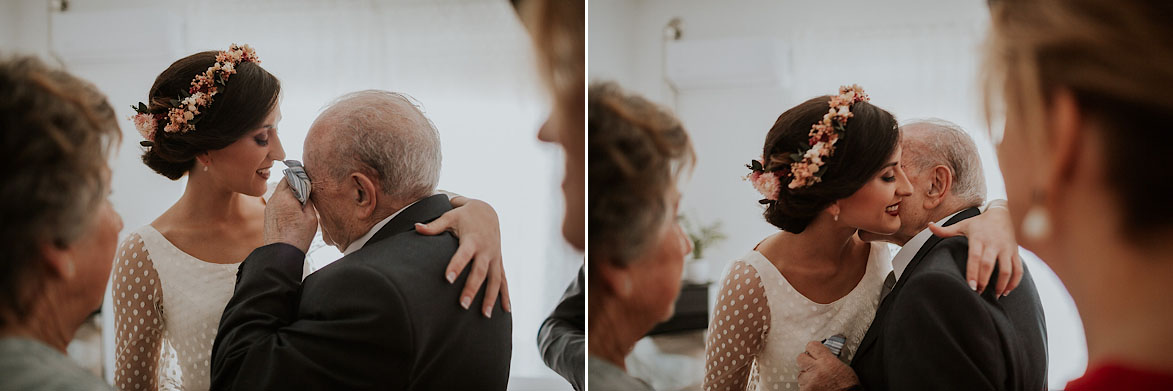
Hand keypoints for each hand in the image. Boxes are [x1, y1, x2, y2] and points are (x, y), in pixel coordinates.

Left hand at [263, 179, 318, 253]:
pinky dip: (286, 199)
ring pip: (281, 191)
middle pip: (285, 181)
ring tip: (302, 198)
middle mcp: (275, 198)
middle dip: (296, 181)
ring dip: (290, 191)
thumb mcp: (311, 217)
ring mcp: (270, 206)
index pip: (293, 176)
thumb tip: (308, 189)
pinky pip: (278, 200)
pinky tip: (294, 208)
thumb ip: (309, 199)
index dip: (302, 175)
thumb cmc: (298, 237)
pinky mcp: (268, 213)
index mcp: (286, 197)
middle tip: (308, 186)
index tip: (311, 178)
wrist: (280, 254)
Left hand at [415, 197, 510, 316]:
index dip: (456, 265)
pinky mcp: (499, 262)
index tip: (448, 279)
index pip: (464, 254)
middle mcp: (486, 250)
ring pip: (494, 280)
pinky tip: (506, 310)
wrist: (489, 211)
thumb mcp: (450, 217)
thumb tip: (416, 227)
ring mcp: (495, 257)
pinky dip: (506, 295)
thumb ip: (434, 226)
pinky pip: (504, 280)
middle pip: (480, 272)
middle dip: (472, 288)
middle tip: (463, 305)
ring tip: (484, 315)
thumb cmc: (465, 215)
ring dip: (490, 298)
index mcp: (472, 239)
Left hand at [796, 341, 859, 390]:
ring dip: (807, 376)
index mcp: (828, 361)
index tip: (813, 351)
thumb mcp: (843, 368)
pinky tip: (817, 388)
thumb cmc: (849, 387)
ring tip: (818, 381)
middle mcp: (816, 370)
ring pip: (801, 374)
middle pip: (801, 358)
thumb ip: (830, 359)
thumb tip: (821, 355)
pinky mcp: (806, 390)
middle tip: (811, 365)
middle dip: (806, 361)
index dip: (812, 349)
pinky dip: (807, 387)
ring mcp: (809, 381)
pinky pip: (801, 385)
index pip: (812, 346)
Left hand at [928, 201, 1022, 296]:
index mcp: (978, 238)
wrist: (1004, 213)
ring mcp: (1006, 248)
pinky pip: (1018, 269)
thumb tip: (929, 226)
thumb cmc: (980, 222)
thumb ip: (946, 230)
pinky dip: (1014, 282)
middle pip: (988, 265)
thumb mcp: (963, 225)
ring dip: (1001, 284)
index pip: (975, 257)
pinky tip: (1006, 290)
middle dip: (983, 281)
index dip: (972, 272)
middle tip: (978, 292)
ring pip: (1006, 269)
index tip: (970, 286)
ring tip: (995, 295)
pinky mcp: (1015, 252)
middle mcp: (993, 244)